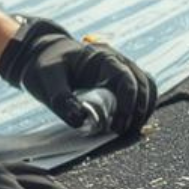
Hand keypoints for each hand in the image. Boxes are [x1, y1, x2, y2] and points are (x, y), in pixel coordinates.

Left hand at [0, 16, 156, 135]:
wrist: (41, 55)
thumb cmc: (44, 64)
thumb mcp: (47, 79)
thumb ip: (62, 99)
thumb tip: (80, 120)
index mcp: (101, 58)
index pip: (126, 79)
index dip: (127, 104)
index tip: (118, 126)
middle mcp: (117, 61)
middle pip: (143, 84)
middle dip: (138, 110)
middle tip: (122, 133)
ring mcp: (120, 70)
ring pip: (147, 87)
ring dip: (143, 110)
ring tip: (128, 131)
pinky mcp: (118, 81)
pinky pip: (139, 92)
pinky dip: (139, 108)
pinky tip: (128, 124)